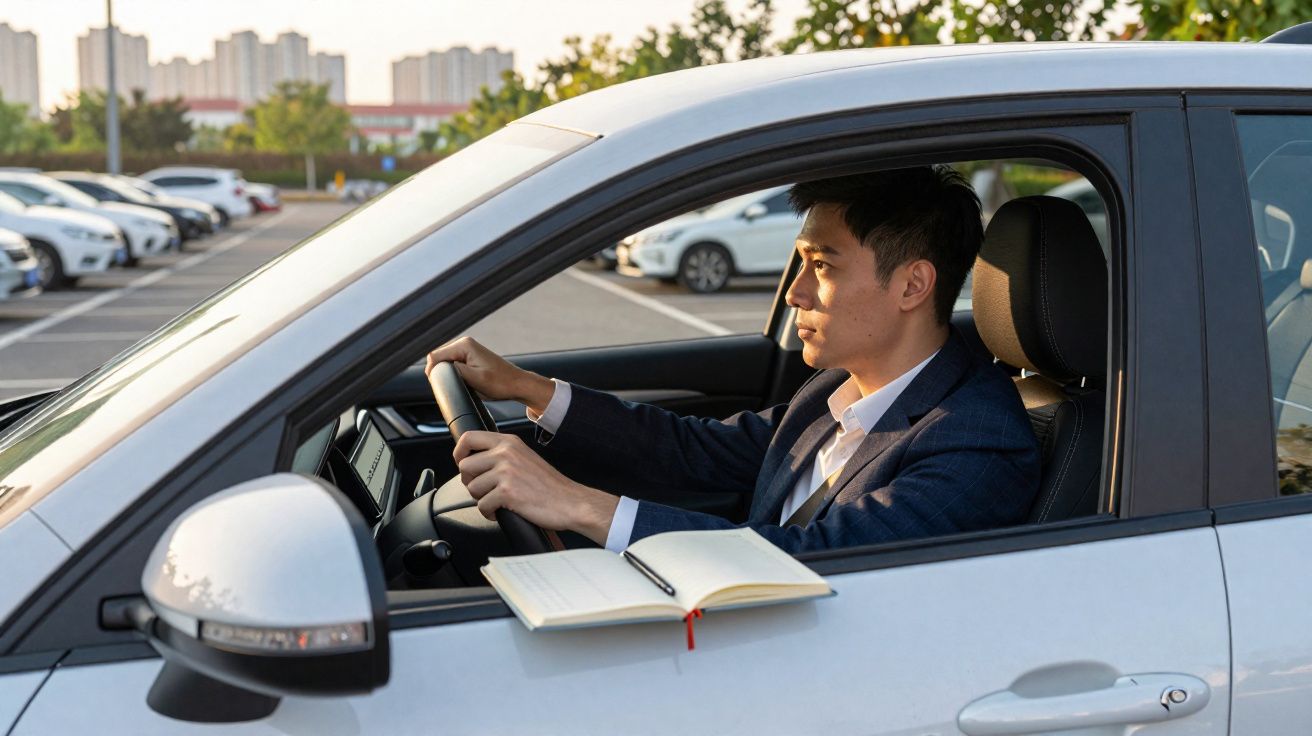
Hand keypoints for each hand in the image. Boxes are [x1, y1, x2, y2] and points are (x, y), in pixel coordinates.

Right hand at [425, 336, 553, 413]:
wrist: (517, 384)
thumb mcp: (474, 379)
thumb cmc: (500, 383)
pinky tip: (461, 381)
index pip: (435, 356)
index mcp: (464, 345)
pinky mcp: (469, 356)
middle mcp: (464, 343)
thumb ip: (454, 371)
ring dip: (447, 374)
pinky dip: (453, 373)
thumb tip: (437, 369)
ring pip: (444, 362)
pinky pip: (452, 363)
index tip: (440, 386)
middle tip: (452, 387)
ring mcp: (467, 349)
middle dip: (440, 373)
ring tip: (460, 384)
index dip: (432, 372)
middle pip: (438, 358)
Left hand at [454, 431, 617, 544]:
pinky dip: (489, 513)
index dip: (460, 452)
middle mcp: (506, 453)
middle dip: (470, 482)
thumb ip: (503, 454)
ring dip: (481, 499)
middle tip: (485, 490)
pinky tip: (502, 512)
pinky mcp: (506, 492)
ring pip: (472, 487)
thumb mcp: (525, 457)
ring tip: (497, 501)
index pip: (469, 437)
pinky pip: (482, 505)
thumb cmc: (550, 485)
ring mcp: (506, 472)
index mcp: (509, 442)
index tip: (463, 463)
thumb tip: (476, 460)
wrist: (570, 502)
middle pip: (464, 465)